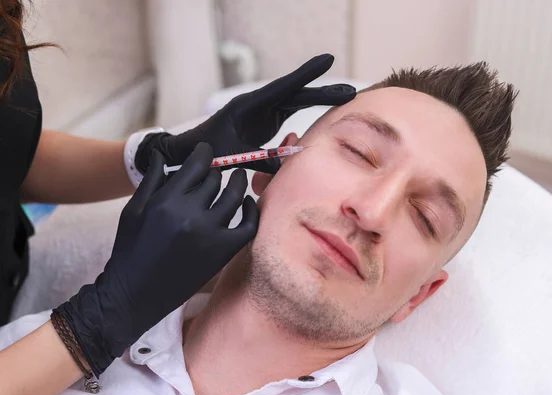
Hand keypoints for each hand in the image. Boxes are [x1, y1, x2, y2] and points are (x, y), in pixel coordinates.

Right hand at [55, 143, 256, 375]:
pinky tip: (248, 203)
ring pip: (234, 197)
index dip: (204, 153)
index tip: (207, 152)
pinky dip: (252, 211)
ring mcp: (210, 234)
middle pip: (215, 180)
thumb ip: (152, 179)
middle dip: (216, 171)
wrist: (135, 293)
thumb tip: (162, 153)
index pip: (196, 164)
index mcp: (166, 200)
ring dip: (238, 184)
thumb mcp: (134, 209)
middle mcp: (190, 214)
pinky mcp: (222, 252)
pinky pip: (248, 226)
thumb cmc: (130, 249)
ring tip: (239, 177)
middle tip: (219, 170)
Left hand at [135, 53, 355, 173]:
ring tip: (347, 97)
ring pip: (296, 101)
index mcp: (248, 106)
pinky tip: (327, 107)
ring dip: (320, 99)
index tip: (327, 60)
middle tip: (351, 91)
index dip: (306, 75)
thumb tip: (290, 168)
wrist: (191, 152)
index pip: (282, 88)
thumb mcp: (233, 158)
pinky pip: (292, 112)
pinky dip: (310, 109)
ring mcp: (263, 110)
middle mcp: (258, 103)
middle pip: (296, 94)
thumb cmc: (208, 152)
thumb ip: (260, 161)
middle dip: (323, 92)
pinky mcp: (266, 119)